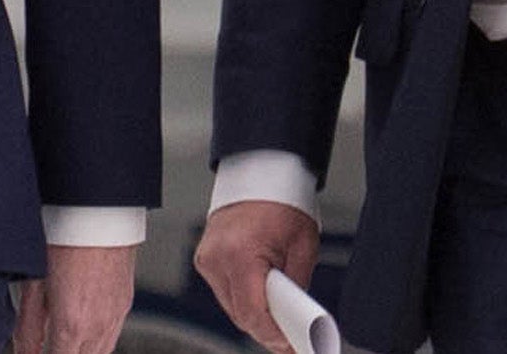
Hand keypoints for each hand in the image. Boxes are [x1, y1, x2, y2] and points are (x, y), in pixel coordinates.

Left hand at [11, 242, 135, 353]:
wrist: (99, 212)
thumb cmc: (64, 239)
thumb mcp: (35, 285)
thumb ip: (28, 328)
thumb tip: (24, 352)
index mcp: (72, 325)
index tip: (35, 352)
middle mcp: (98, 327)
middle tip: (47, 343)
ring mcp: (116, 316)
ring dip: (80, 352)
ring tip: (61, 341)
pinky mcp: (125, 304)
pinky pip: (111, 337)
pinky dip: (96, 343)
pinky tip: (82, 331)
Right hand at [193, 200, 319, 352]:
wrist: (259, 171)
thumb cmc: (282, 201)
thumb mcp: (302, 246)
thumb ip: (296, 285)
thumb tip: (297, 320)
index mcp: (241, 253)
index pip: (253, 314)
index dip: (274, 336)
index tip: (291, 346)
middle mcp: (217, 258)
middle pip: (241, 315)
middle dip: (267, 330)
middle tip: (292, 339)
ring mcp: (207, 258)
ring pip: (231, 307)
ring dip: (254, 315)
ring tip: (280, 319)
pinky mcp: (204, 258)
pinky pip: (225, 291)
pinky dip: (243, 298)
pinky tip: (261, 298)